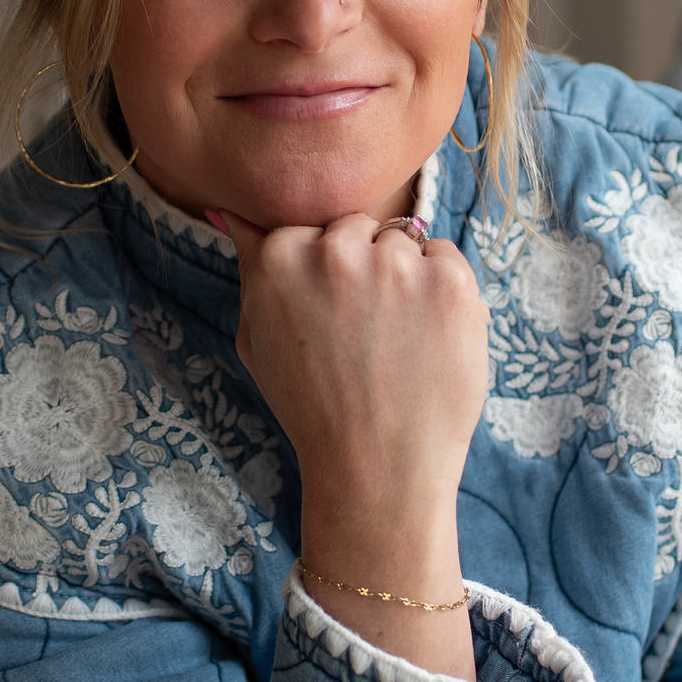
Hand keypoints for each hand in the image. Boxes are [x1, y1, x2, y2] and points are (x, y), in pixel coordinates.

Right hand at [220, 210, 487, 674]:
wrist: (376, 469)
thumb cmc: (313, 409)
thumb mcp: (256, 338)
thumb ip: (251, 269)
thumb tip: (232, 212)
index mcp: (279, 255)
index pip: (313, 231)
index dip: (326, 276)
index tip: (330, 318)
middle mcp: (335, 249)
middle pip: (359, 229)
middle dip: (365, 268)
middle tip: (365, 334)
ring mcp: (396, 263)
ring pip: (405, 241)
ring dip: (406, 278)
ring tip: (398, 341)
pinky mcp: (449, 281)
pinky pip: (447, 258)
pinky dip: (444, 291)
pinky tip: (429, 339)